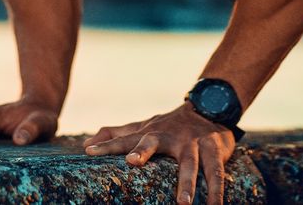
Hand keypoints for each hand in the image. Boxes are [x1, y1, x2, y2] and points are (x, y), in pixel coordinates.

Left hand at [83, 104, 235, 204]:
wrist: (209, 107)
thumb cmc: (169, 125)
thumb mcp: (143, 128)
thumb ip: (117, 135)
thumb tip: (86, 144)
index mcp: (149, 133)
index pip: (124, 139)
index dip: (107, 145)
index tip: (89, 151)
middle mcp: (169, 136)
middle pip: (153, 142)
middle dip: (143, 150)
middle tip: (133, 162)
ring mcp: (192, 142)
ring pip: (189, 163)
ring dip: (186, 183)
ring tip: (182, 204)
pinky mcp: (214, 148)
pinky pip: (216, 172)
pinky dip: (216, 190)